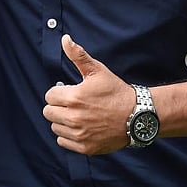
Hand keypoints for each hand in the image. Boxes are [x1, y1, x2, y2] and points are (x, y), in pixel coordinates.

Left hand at [42, 34, 133, 155]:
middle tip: (73, 105)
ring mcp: (80, 134)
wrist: (137, 115)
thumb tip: (65, 39)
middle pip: (48, 112)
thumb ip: (78, 55)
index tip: (70, 92)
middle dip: (58, 107)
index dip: (59, 93)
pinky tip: (81, 128)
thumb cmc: (116, 91)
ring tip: (78, 116)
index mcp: (74, 98)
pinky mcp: (85, 148)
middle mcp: (74, 118)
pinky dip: (69, 136)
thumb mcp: (97, 70)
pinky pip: (63, 142)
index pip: (49, 96)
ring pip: (55, 127)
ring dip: (62, 121)